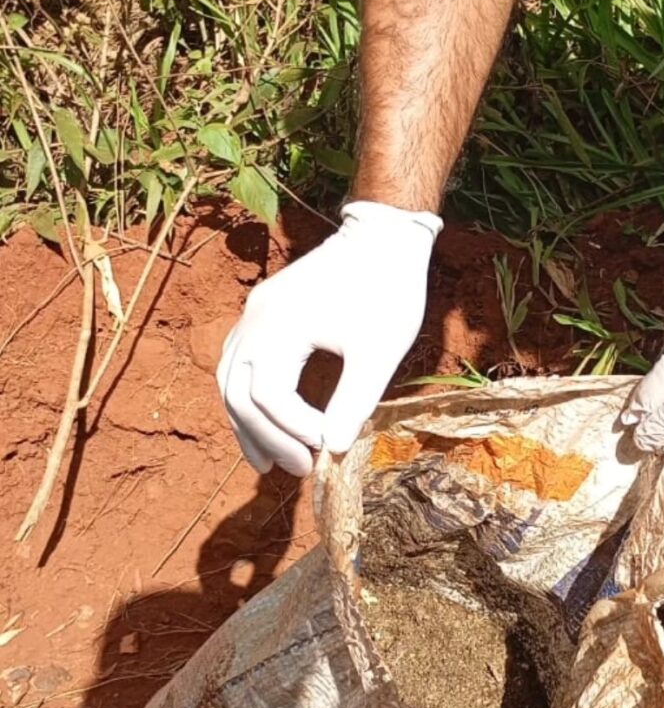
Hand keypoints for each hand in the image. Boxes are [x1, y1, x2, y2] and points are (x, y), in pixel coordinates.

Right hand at [217, 201, 441, 475]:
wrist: (385, 236)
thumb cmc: (387, 291)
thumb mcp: (379, 351)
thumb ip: (354, 401)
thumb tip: (334, 449)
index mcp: (280, 326)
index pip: (269, 395)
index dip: (293, 430)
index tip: (325, 451)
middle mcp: (256, 319)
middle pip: (238, 392)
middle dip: (266, 437)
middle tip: (298, 470)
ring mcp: (256, 314)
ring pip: (231, 379)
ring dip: (248, 423)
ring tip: (269, 463)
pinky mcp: (266, 312)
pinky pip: (241, 363)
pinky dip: (249, 397)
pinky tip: (266, 422)